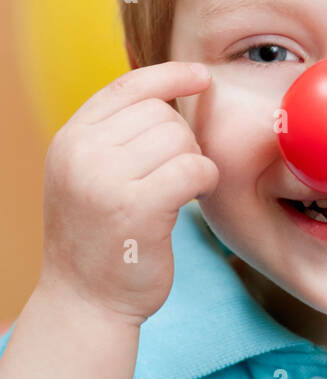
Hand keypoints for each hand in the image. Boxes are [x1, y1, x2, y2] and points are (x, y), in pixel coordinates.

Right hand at [40, 61, 218, 326]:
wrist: (84, 303)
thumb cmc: (100, 238)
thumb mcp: (88, 175)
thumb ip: (115, 135)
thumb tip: (171, 89)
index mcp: (69, 139)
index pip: (127, 87)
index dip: (169, 75)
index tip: (201, 75)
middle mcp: (81, 154)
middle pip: (161, 114)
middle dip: (181, 140)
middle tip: (172, 175)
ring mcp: (105, 181)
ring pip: (180, 139)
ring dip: (192, 163)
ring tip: (176, 192)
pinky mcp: (137, 209)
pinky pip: (194, 168)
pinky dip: (205, 180)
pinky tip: (193, 199)